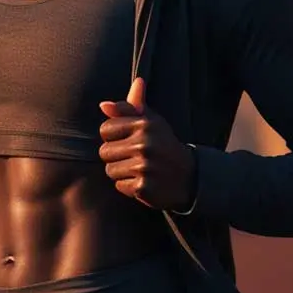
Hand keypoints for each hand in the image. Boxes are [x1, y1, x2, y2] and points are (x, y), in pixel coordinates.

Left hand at [98, 77, 195, 211]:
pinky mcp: (143, 187)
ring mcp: (144, 167)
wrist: (189, 176)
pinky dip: (129, 186)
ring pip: (110, 170)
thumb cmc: (164, 145)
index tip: (128, 139)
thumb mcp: (151, 121)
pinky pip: (119, 185)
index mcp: (144, 124)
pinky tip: (144, 181)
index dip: (114, 136)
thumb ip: (127, 108)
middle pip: (104, 151)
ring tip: (140, 169)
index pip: (105, 129)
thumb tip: (103, 105)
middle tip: (136, 156)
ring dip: (122, 172)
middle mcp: (144, 144)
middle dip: (116, 155)